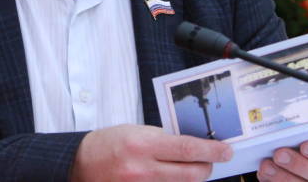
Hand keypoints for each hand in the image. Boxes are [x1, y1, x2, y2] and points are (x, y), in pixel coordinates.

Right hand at [70, 124, 232, 181]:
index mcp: (143, 145)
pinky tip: (170, 177)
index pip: (188, 148)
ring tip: (189, 167)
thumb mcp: (136, 131)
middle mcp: (143, 169)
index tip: (226, 150)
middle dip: (207, 167)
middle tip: (211, 160)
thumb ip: (163, 139)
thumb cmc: (108, 144)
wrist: (81, 165)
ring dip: (191, 178)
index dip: (212, 150)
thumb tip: (193, 145)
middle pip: (192, 174)